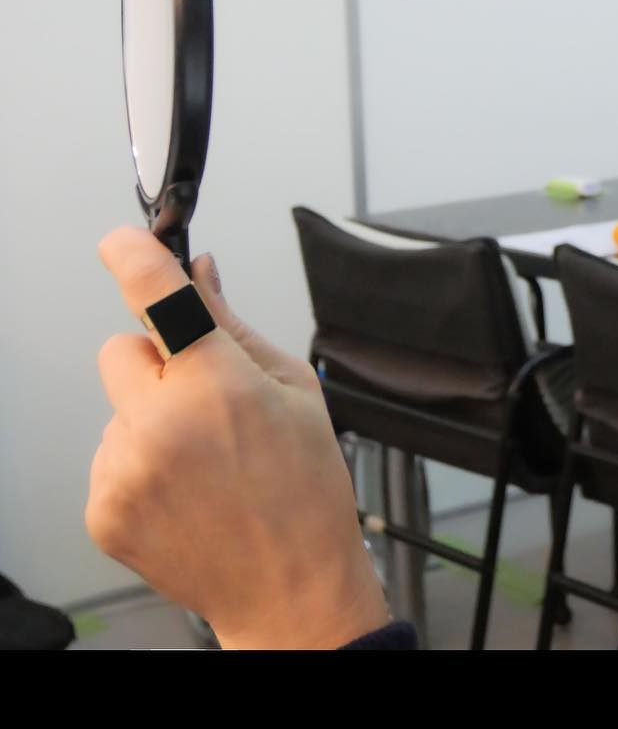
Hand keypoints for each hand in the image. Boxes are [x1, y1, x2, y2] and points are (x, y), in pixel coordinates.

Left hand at [86, 226, 389, 649]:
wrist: (287, 588)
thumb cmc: (304, 488)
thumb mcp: (293, 391)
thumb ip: (235, 327)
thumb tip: (199, 272)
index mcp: (219, 387)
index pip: (162, 300)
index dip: (136, 257)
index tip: (121, 239)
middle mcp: (160, 427)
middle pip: (122, 350)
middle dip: (157, 360)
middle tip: (207, 397)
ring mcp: (124, 472)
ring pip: (117, 406)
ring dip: (151, 417)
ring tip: (205, 459)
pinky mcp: (103, 508)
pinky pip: (108, 453)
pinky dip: (140, 461)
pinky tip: (184, 488)